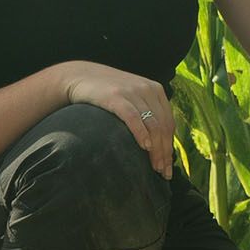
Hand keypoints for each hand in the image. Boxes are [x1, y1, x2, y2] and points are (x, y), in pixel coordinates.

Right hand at [56, 61, 177, 176]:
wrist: (79, 76)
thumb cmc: (107, 93)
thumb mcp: (132, 97)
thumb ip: (146, 112)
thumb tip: (158, 143)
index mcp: (155, 90)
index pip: (169, 123)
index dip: (170, 146)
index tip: (168, 166)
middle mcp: (147, 89)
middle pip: (163, 126)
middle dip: (164, 152)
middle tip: (163, 172)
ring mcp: (132, 92)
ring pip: (152, 125)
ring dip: (156, 149)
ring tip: (155, 166)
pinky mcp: (116, 96)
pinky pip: (133, 118)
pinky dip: (141, 133)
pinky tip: (144, 147)